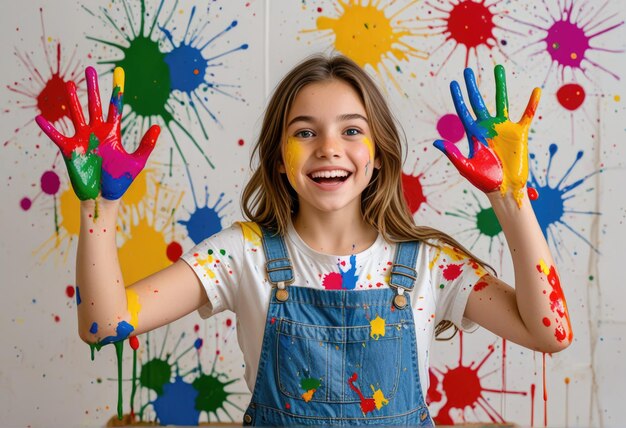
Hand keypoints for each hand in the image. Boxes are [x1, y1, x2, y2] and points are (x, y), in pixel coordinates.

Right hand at [36, 67, 159, 199]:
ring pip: (76, 114)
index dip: (117, 90)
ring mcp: (83, 139)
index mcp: (113, 132)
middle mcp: (97, 132)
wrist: (104, 197)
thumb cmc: (119, 180)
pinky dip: (49, 128)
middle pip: (94, 104)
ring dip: (72, 100)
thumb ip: (146, 144)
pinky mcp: (70, 150)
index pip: (115, 106)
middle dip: (92, 87)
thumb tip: (158, 126)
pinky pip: (57, 136)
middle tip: (90, 69)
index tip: (119, 72)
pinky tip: (39, 118)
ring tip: (69, 84)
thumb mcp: (136, 161)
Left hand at [434, 65, 540, 205]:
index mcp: (473, 134)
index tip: (453, 83)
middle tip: (468, 70)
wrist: (504, 189)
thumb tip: (436, 142)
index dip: (458, 98)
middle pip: (479, 102)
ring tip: (498, 68)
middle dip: (473, 87)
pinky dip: (532, 103)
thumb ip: (452, 153)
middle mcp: (487, 128)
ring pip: (502, 102)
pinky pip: (527, 115)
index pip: (464, 111)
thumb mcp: (466, 166)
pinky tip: (536, 90)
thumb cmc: (485, 181)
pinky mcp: (519, 134)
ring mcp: (503, 129)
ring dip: (500, 85)